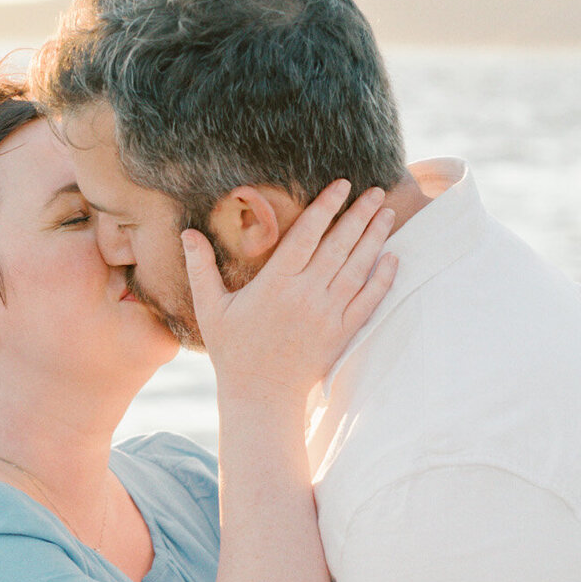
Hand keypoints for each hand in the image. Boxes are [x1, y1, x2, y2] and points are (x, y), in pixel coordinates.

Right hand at [183, 180, 396, 403]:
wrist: (261, 396)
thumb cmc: (233, 351)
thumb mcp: (210, 309)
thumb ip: (201, 268)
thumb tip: (188, 232)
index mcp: (275, 284)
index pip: (307, 235)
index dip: (326, 207)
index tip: (343, 185)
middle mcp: (306, 295)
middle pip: (339, 246)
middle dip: (360, 215)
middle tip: (376, 191)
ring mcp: (327, 315)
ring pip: (357, 269)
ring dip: (375, 239)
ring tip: (387, 214)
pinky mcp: (341, 334)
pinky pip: (368, 302)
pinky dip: (382, 280)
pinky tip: (392, 259)